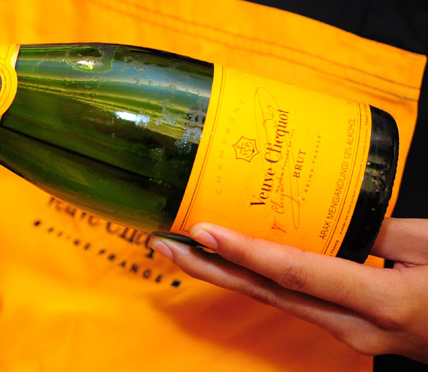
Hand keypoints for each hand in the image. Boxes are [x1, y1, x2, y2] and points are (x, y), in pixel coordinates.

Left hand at [150, 218, 427, 362]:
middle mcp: (357, 327)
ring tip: (181, 250)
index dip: (248, 252)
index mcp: (384, 301)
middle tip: (162, 243)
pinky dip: (259, 281)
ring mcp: (351, 337)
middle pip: (269, 294)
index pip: (299, 272)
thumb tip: (331, 209)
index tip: (203, 232)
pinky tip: (233, 264)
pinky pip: (296, 303)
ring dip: (226, 275)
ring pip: (276, 301)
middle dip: (210, 270)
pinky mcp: (351, 333)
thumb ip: (380, 228)